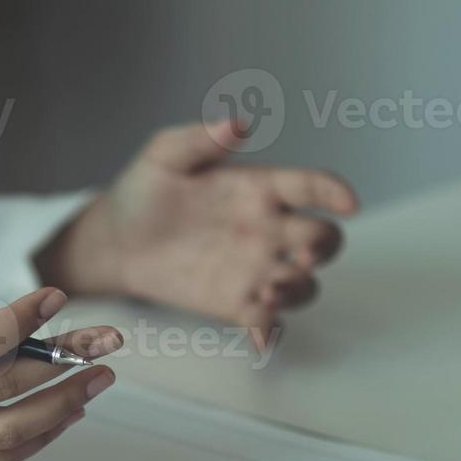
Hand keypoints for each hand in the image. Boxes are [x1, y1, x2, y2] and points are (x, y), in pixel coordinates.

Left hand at [36, 121, 357, 347]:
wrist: (113, 241)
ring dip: (298, 291)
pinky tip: (259, 336)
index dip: (335, 192)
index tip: (347, 203)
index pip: (311, 187)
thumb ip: (201, 139)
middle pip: (323, 239)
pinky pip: (267, 323)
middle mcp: (267, 229)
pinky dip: (271, 333)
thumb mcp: (165, 155)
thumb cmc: (143, 191)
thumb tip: (237, 125)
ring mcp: (255, 269)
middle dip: (323, 248)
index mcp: (260, 188)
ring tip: (268, 293)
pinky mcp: (235, 303)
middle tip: (300, 254)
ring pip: (304, 285)